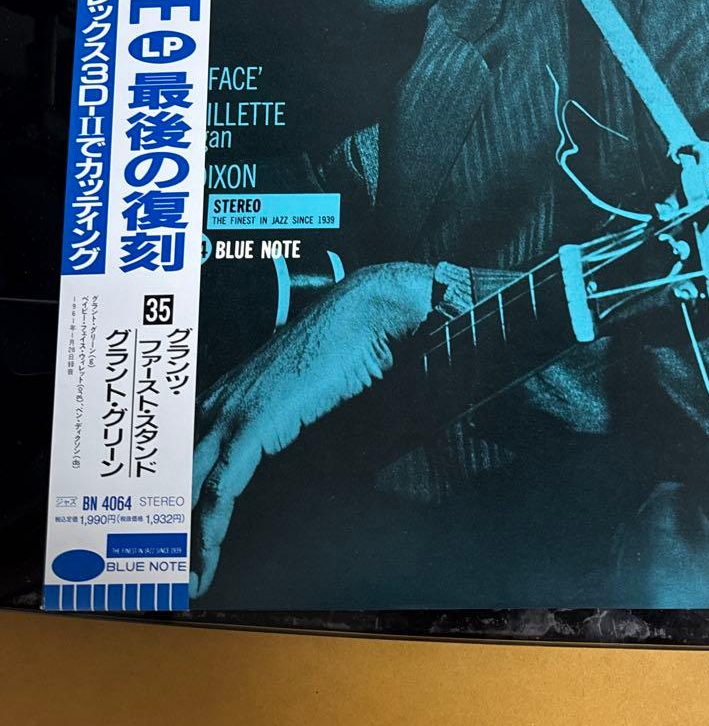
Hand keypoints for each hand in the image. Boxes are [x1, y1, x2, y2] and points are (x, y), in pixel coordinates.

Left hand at [189, 261, 434, 597]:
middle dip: (167, 528)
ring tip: (186, 580)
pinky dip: (211, 528)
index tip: (173, 541)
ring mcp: (230, 412)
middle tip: (164, 573)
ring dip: (186, 541)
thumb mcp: (297, 386)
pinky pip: (222, 487)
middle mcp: (214, 402)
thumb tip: (278, 436)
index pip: (182, 457)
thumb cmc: (337, 344)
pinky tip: (208, 557)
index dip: (172, 501)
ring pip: (190, 488)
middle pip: (175, 477)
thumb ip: (279, 412)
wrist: (358, 315)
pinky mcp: (253, 424)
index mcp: (221, 394)